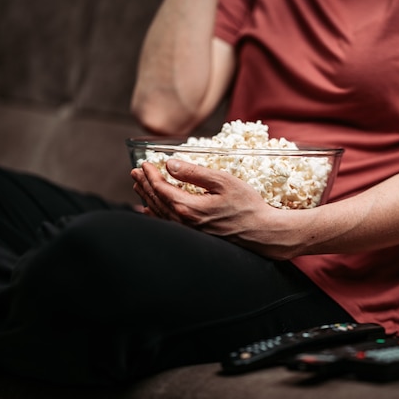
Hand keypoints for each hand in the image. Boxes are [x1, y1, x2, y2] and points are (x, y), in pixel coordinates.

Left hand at [131, 160, 302, 258]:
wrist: (262, 232)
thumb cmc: (247, 205)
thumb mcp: (223, 182)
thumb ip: (195, 173)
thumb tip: (170, 165)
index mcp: (189, 207)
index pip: (161, 189)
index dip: (151, 175)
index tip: (146, 163)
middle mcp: (185, 222)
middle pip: (156, 201)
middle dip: (145, 185)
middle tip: (136, 172)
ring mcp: (189, 232)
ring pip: (160, 213)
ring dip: (147, 198)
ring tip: (139, 186)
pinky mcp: (195, 236)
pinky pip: (168, 225)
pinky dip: (155, 215)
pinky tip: (150, 210)